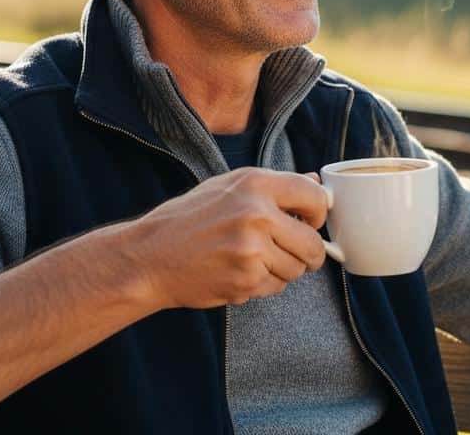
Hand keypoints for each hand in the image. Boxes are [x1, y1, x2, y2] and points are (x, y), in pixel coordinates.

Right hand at [126, 167, 331, 309]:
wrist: (149, 257)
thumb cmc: (188, 219)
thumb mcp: (229, 187)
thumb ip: (275, 185)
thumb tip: (317, 182)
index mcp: (255, 184)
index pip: (316, 197)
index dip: (319, 213)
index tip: (310, 221)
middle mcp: (257, 214)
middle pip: (313, 244)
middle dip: (308, 252)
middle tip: (291, 251)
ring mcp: (252, 250)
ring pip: (297, 270)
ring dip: (282, 269)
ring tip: (252, 259)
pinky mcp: (245, 280)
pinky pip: (275, 287)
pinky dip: (263, 284)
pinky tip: (238, 272)